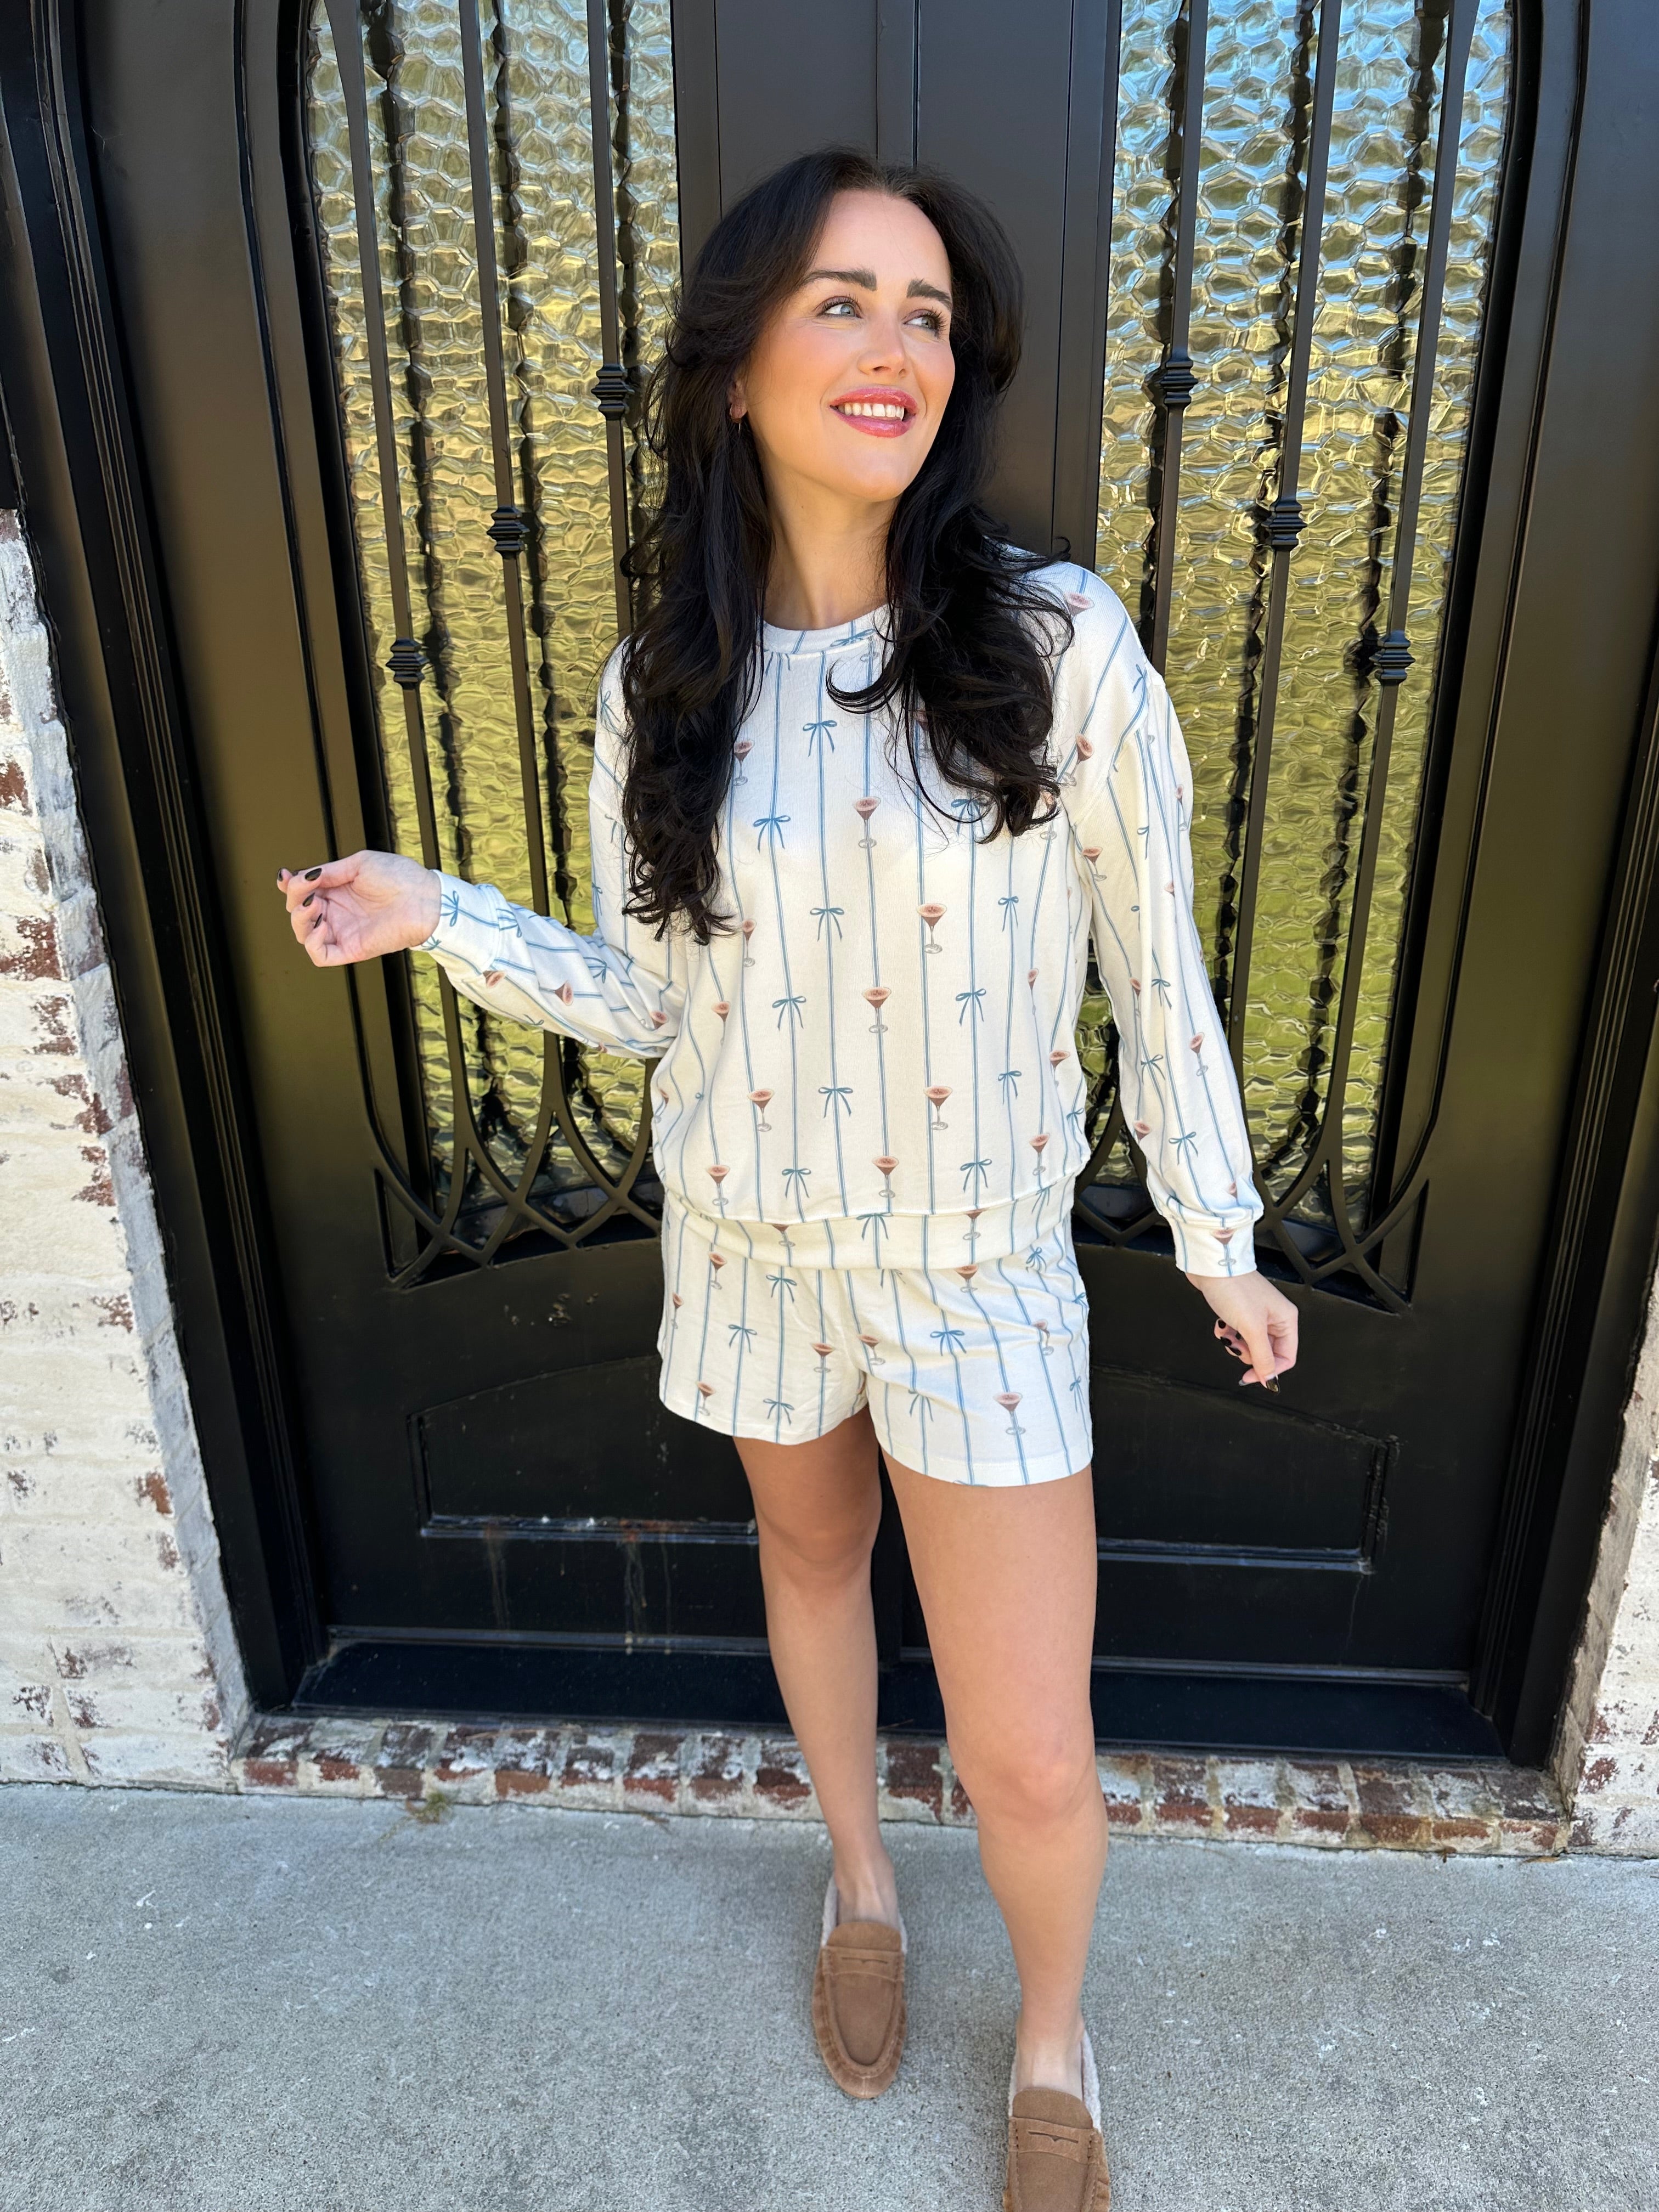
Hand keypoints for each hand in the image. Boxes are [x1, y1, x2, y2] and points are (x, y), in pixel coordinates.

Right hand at [276, 850, 439, 965]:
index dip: (289, 887)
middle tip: (308, 890)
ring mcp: (342, 931)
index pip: (302, 892)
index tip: (285, 877)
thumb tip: (303, 876)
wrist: (425, 898)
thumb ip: (330, 872)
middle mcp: (336, 912)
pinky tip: (324, 925)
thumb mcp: (359, 864)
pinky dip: (313, 942)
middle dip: (294, 899)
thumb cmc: (399, 877)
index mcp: (337, 890)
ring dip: (299, 919)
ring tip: (315, 906)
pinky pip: (320, 955)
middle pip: (298, 912)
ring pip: (303, 934)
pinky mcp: (351, 949)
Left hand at [1186, 1269, 1298, 1389]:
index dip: (1269, 1371)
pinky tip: (1221, 1325)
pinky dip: (1227, 1334)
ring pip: (1250, 1345)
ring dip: (1235, 1344)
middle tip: (1236, 1346)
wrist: (1211, 1267)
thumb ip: (1262, 1356)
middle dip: (1248, 1353)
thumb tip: (1270, 1378)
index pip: (1286, 1357)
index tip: (1251, 1377)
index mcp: (1286, 1319)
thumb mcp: (1251, 1328)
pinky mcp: (1240, 1313)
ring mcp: (1257, 1315)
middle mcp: (1274, 1317)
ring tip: (1227, 1333)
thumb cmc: (1234, 1287)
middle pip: (1267, 1352)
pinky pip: (1237, 1335)